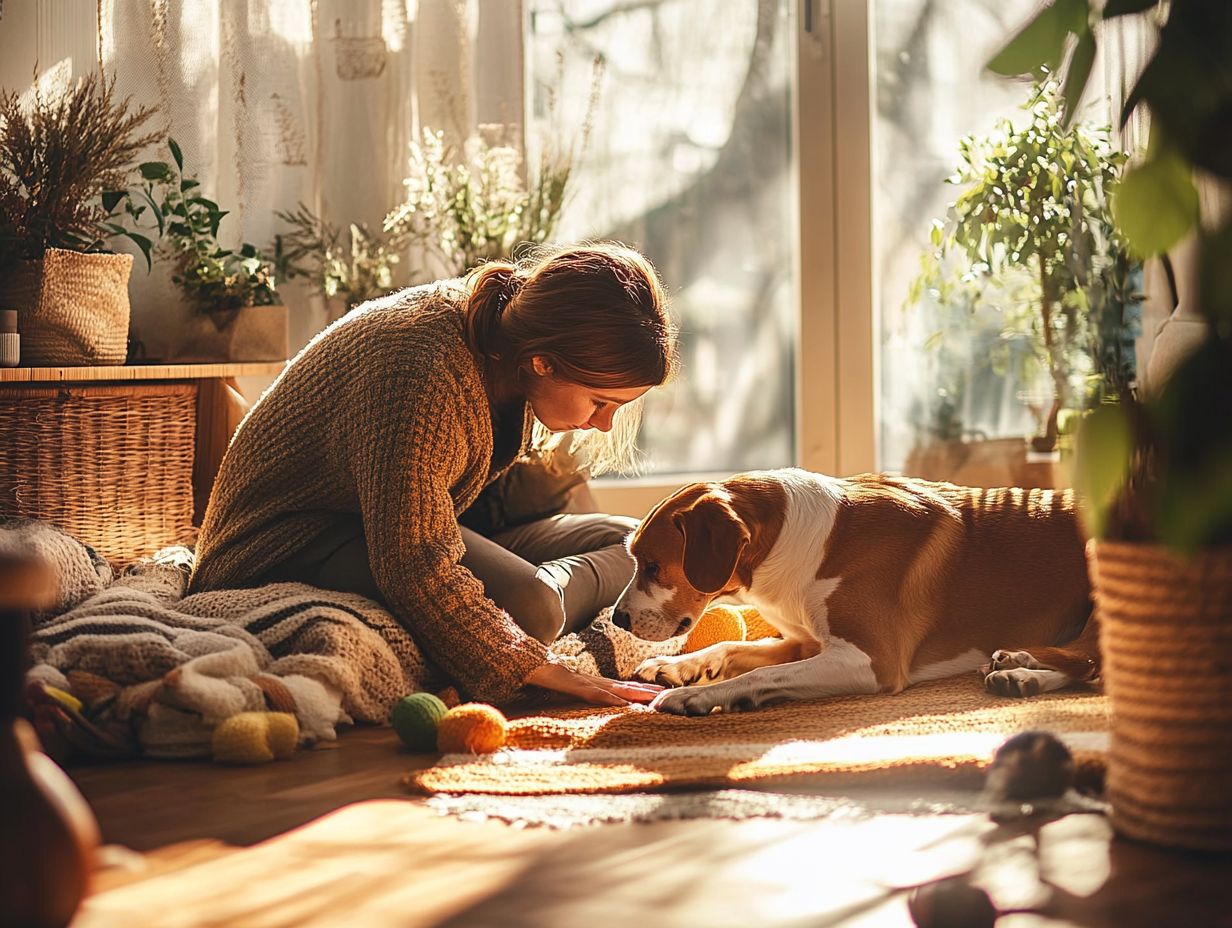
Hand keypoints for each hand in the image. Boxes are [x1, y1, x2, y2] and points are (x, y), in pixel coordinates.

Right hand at [524, 662, 662, 706]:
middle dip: (644, 690)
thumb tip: (593, 700)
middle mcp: (592, 681)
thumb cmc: (547, 678)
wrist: (529, 666)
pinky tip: (622, 703)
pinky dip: (609, 699)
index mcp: (591, 683)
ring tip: (652, 697)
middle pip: (623, 686)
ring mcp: (584, 682)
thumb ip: (579, 693)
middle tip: (664, 693)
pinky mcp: (575, 685)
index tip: (656, 692)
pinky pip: (595, 694)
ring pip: (614, 688)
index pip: (619, 686)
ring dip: (634, 693)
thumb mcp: (567, 689)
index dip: (638, 689)